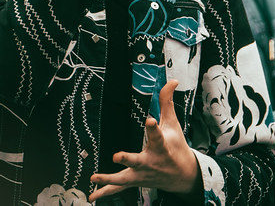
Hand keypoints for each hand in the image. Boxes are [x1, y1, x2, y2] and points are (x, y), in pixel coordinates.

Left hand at [89, 80, 198, 201]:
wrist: (183, 176)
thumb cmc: (176, 147)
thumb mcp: (173, 124)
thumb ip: (166, 102)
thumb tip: (171, 80)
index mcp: (161, 146)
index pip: (157, 135)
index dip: (153, 127)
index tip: (149, 119)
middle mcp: (150, 162)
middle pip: (138, 161)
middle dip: (127, 159)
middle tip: (116, 156)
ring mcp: (142, 175)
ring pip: (124, 179)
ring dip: (109, 179)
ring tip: (94, 177)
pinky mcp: (135, 182)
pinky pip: (119, 189)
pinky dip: (105, 193)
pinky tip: (91, 197)